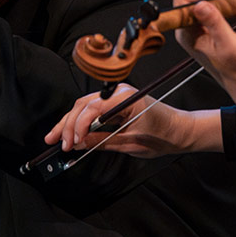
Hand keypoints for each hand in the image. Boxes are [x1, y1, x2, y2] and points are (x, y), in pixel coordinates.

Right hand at [44, 84, 194, 156]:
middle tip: (55, 142)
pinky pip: (94, 111)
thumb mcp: (130, 143)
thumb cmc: (162, 136)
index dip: (77, 126)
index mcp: (124, 98)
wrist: (180, 131)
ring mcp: (116, 96)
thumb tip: (77, 144)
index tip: (71, 143)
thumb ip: (101, 141)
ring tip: (55, 138)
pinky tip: (72, 134)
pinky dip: (82, 122)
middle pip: (83, 105)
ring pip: (85, 107)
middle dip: (67, 124)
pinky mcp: (116, 104)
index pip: (91, 108)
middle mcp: (118, 92)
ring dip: (70, 123)